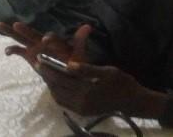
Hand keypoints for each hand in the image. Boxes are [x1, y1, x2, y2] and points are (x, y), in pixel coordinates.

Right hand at [0, 22, 90, 69]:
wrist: (66, 73)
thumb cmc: (72, 61)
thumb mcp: (78, 53)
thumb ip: (80, 41)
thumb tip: (88, 26)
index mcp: (54, 41)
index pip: (51, 38)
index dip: (49, 39)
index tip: (47, 40)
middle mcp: (42, 42)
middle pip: (31, 34)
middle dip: (24, 30)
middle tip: (16, 24)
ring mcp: (33, 48)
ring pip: (20, 38)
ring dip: (11, 32)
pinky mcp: (28, 55)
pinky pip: (18, 51)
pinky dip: (12, 50)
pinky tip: (6, 52)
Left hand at [42, 61, 165, 117]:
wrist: (133, 102)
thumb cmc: (122, 83)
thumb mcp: (107, 71)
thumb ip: (87, 69)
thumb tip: (69, 64)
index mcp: (87, 91)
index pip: (62, 78)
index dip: (49, 68)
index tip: (40, 58)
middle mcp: (81, 102)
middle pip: (57, 87)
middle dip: (47, 75)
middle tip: (39, 64)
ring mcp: (81, 109)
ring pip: (58, 96)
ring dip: (51, 84)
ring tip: (46, 72)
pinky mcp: (82, 112)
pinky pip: (64, 103)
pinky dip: (58, 93)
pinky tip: (57, 84)